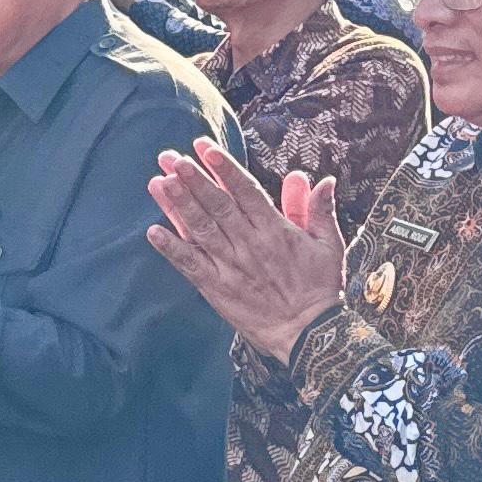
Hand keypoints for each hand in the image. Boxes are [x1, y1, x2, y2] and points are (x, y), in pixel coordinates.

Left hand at [145, 140, 344, 361]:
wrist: (308, 333)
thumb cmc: (319, 288)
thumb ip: (319, 211)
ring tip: (159, 182)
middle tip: (172, 158)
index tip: (205, 148)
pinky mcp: (217, 287)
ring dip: (178, 205)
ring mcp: (230, 266)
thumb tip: (321, 180)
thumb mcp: (328, 245)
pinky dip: (171, 249)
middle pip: (217, 206)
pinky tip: (153, 232)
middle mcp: (249, 244)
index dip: (223, 168)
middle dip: (193, 180)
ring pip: (200, 230)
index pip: (245, 191)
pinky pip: (190, 265)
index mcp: (275, 230)